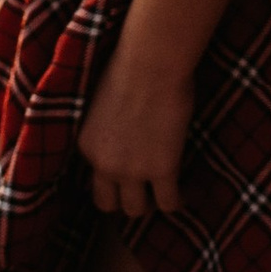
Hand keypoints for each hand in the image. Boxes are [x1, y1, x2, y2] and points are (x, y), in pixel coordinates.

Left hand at [78, 37, 193, 219]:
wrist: (152, 61)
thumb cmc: (130, 68)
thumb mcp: (102, 104)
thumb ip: (106, 130)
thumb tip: (122, 137)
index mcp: (86, 145)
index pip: (92, 181)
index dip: (110, 183)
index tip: (125, 179)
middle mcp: (104, 163)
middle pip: (108, 205)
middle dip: (125, 199)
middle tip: (144, 190)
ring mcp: (132, 170)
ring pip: (137, 210)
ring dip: (150, 203)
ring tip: (164, 192)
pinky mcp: (162, 169)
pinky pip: (169, 204)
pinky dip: (177, 202)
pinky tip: (184, 193)